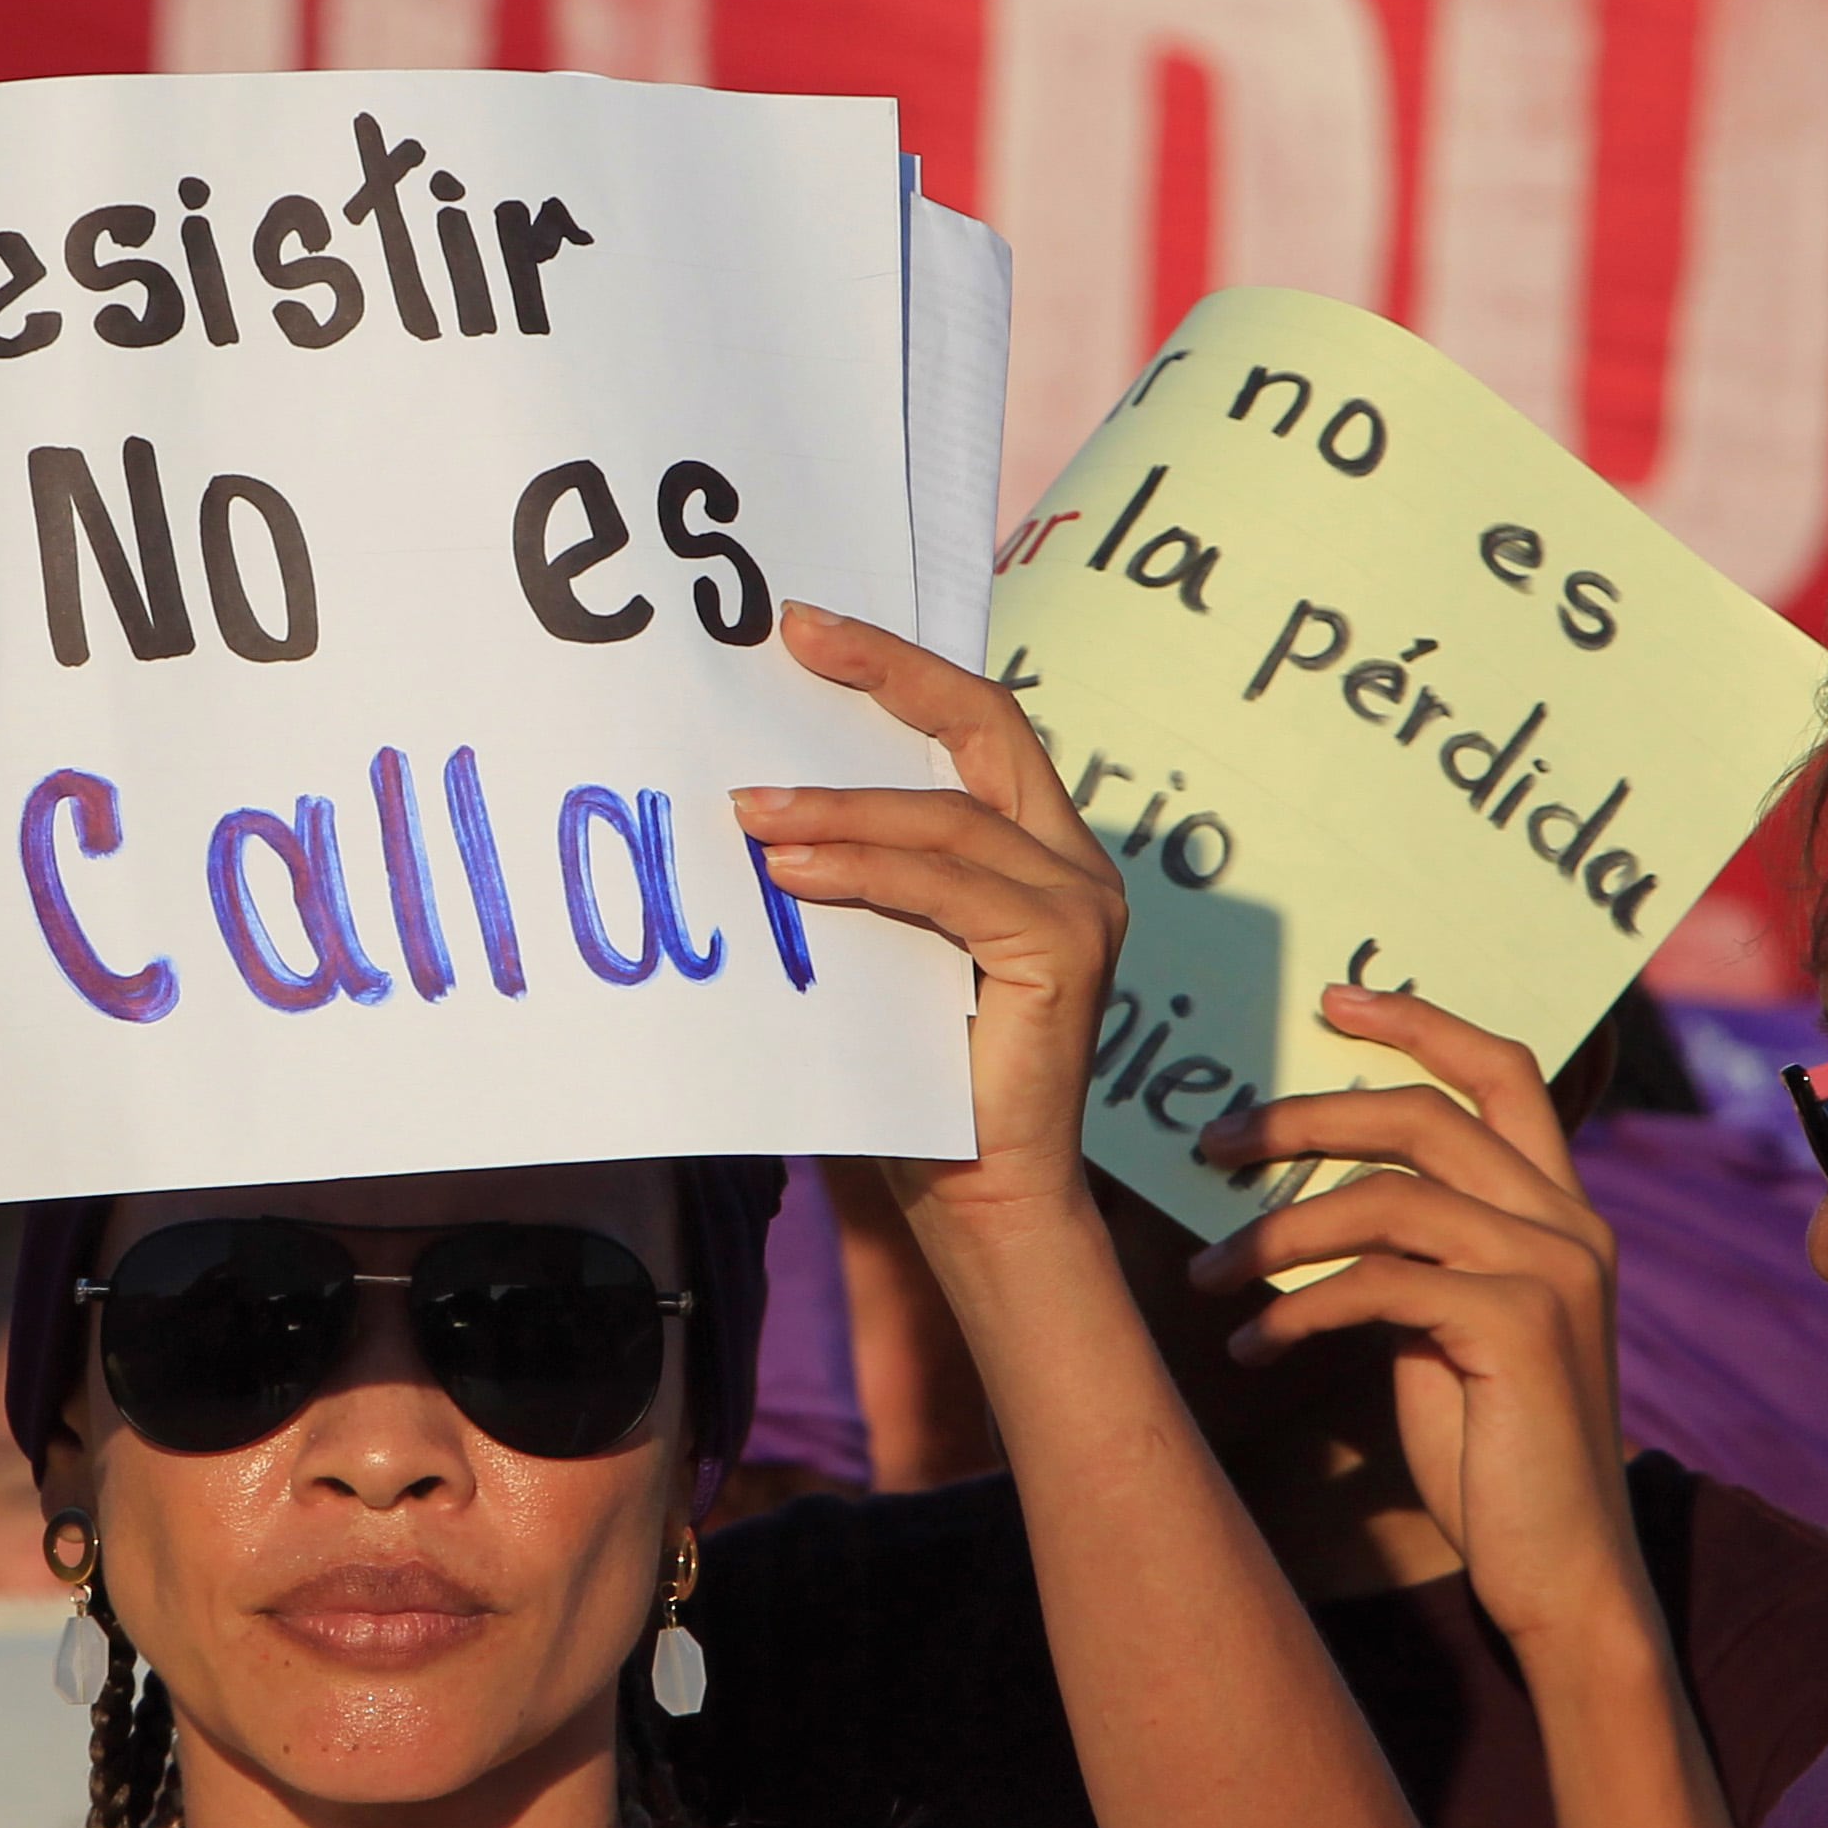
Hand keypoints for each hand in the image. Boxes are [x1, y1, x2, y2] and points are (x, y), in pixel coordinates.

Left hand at [733, 604, 1128, 1237]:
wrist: (976, 1199)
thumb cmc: (914, 1083)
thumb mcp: (879, 949)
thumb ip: (855, 873)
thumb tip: (754, 800)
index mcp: (1036, 850)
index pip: (975, 723)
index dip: (897, 666)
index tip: (806, 628)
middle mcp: (1072, 863)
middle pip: (985, 726)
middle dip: (888, 673)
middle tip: (794, 640)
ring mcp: (1079, 904)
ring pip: (948, 816)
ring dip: (837, 806)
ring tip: (749, 808)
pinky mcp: (1062, 950)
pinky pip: (949, 886)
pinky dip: (864, 869)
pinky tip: (792, 872)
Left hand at [1184, 985, 1646, 1658]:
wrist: (1563, 1574)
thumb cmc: (1492, 1455)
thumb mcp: (1450, 1330)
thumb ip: (1415, 1255)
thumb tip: (1312, 1202)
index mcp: (1561, 1211)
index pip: (1503, 1070)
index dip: (1419, 1022)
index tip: (1332, 1000)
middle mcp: (1570, 1225)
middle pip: (1421, 1118)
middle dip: (1302, 1119)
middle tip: (1212, 1144)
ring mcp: (1551, 1272)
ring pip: (1385, 1199)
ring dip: (1274, 1234)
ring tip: (1206, 1277)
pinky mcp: (1519, 1328)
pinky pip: (1378, 1283)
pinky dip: (1297, 1309)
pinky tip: (1252, 1347)